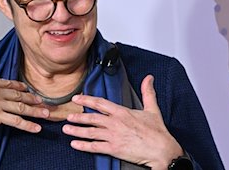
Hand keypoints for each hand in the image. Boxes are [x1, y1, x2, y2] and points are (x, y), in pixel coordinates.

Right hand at [0, 73, 49, 160]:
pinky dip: (28, 125)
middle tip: (43, 102)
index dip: (20, 87)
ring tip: (46, 114)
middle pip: (19, 95)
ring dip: (36, 111)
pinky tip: (37, 127)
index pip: (9, 84)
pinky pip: (16, 121)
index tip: (28, 89)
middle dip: (33, 99)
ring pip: (21, 107)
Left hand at [62, 75, 182, 169]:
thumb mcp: (152, 109)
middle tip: (68, 116)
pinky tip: (75, 145)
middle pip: (92, 118)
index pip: (100, 103)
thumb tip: (149, 78)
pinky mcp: (114, 149)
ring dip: (77, 130)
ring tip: (67, 129)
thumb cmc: (157, 132)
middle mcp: (115, 123)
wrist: (162, 150)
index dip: (87, 99)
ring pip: (90, 132)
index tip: (77, 98)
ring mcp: (113, 136)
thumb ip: (148, 92)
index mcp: (122, 112)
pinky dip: (83, 146)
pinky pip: (95, 147)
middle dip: (78, 116)